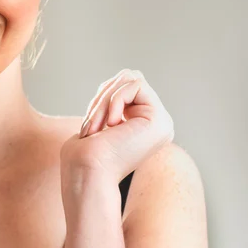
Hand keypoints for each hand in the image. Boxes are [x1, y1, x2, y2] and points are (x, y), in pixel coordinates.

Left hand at [60, 69, 174, 185]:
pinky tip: (111, 125)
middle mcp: (158, 124)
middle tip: (93, 125)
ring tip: (98, 126)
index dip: (103, 95)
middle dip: (104, 95)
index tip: (91, 123)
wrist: (87, 173)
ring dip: (105, 99)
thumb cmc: (84, 154)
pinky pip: (135, 85)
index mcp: (145, 125)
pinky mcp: (160, 120)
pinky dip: (114, 100)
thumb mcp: (101, 118)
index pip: (126, 85)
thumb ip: (117, 99)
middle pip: (130, 78)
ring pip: (131, 79)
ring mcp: (162, 122)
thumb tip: (130, 73)